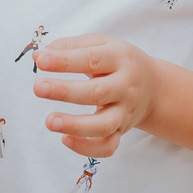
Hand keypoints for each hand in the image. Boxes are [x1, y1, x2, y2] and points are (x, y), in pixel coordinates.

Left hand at [33, 35, 159, 156]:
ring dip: (75, 125)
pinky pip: (108, 146)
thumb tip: (39, 55)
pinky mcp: (122, 131)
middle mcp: (126, 86)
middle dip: (65, 91)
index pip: (91, 59)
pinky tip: (65, 139)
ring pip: (104, 125)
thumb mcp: (101, 44)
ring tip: (49, 121)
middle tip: (38, 87)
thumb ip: (70, 46)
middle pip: (97, 92)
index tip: (40, 61)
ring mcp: (125, 112)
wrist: (154, 87)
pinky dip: (87, 148)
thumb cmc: (118, 62)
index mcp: (120, 58)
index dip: (64, 61)